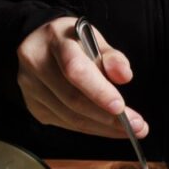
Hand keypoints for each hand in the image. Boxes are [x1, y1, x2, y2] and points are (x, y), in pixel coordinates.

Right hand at [17, 17, 144, 138]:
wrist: (39, 44)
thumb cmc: (71, 42)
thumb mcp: (93, 38)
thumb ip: (111, 57)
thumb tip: (124, 76)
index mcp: (54, 39)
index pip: (75, 69)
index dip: (99, 91)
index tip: (121, 107)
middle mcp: (36, 62)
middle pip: (73, 99)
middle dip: (108, 117)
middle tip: (137, 126)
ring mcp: (30, 87)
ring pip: (70, 117)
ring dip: (103, 127)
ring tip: (129, 130)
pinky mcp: (33, 105)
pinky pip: (65, 123)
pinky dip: (90, 128)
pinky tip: (107, 128)